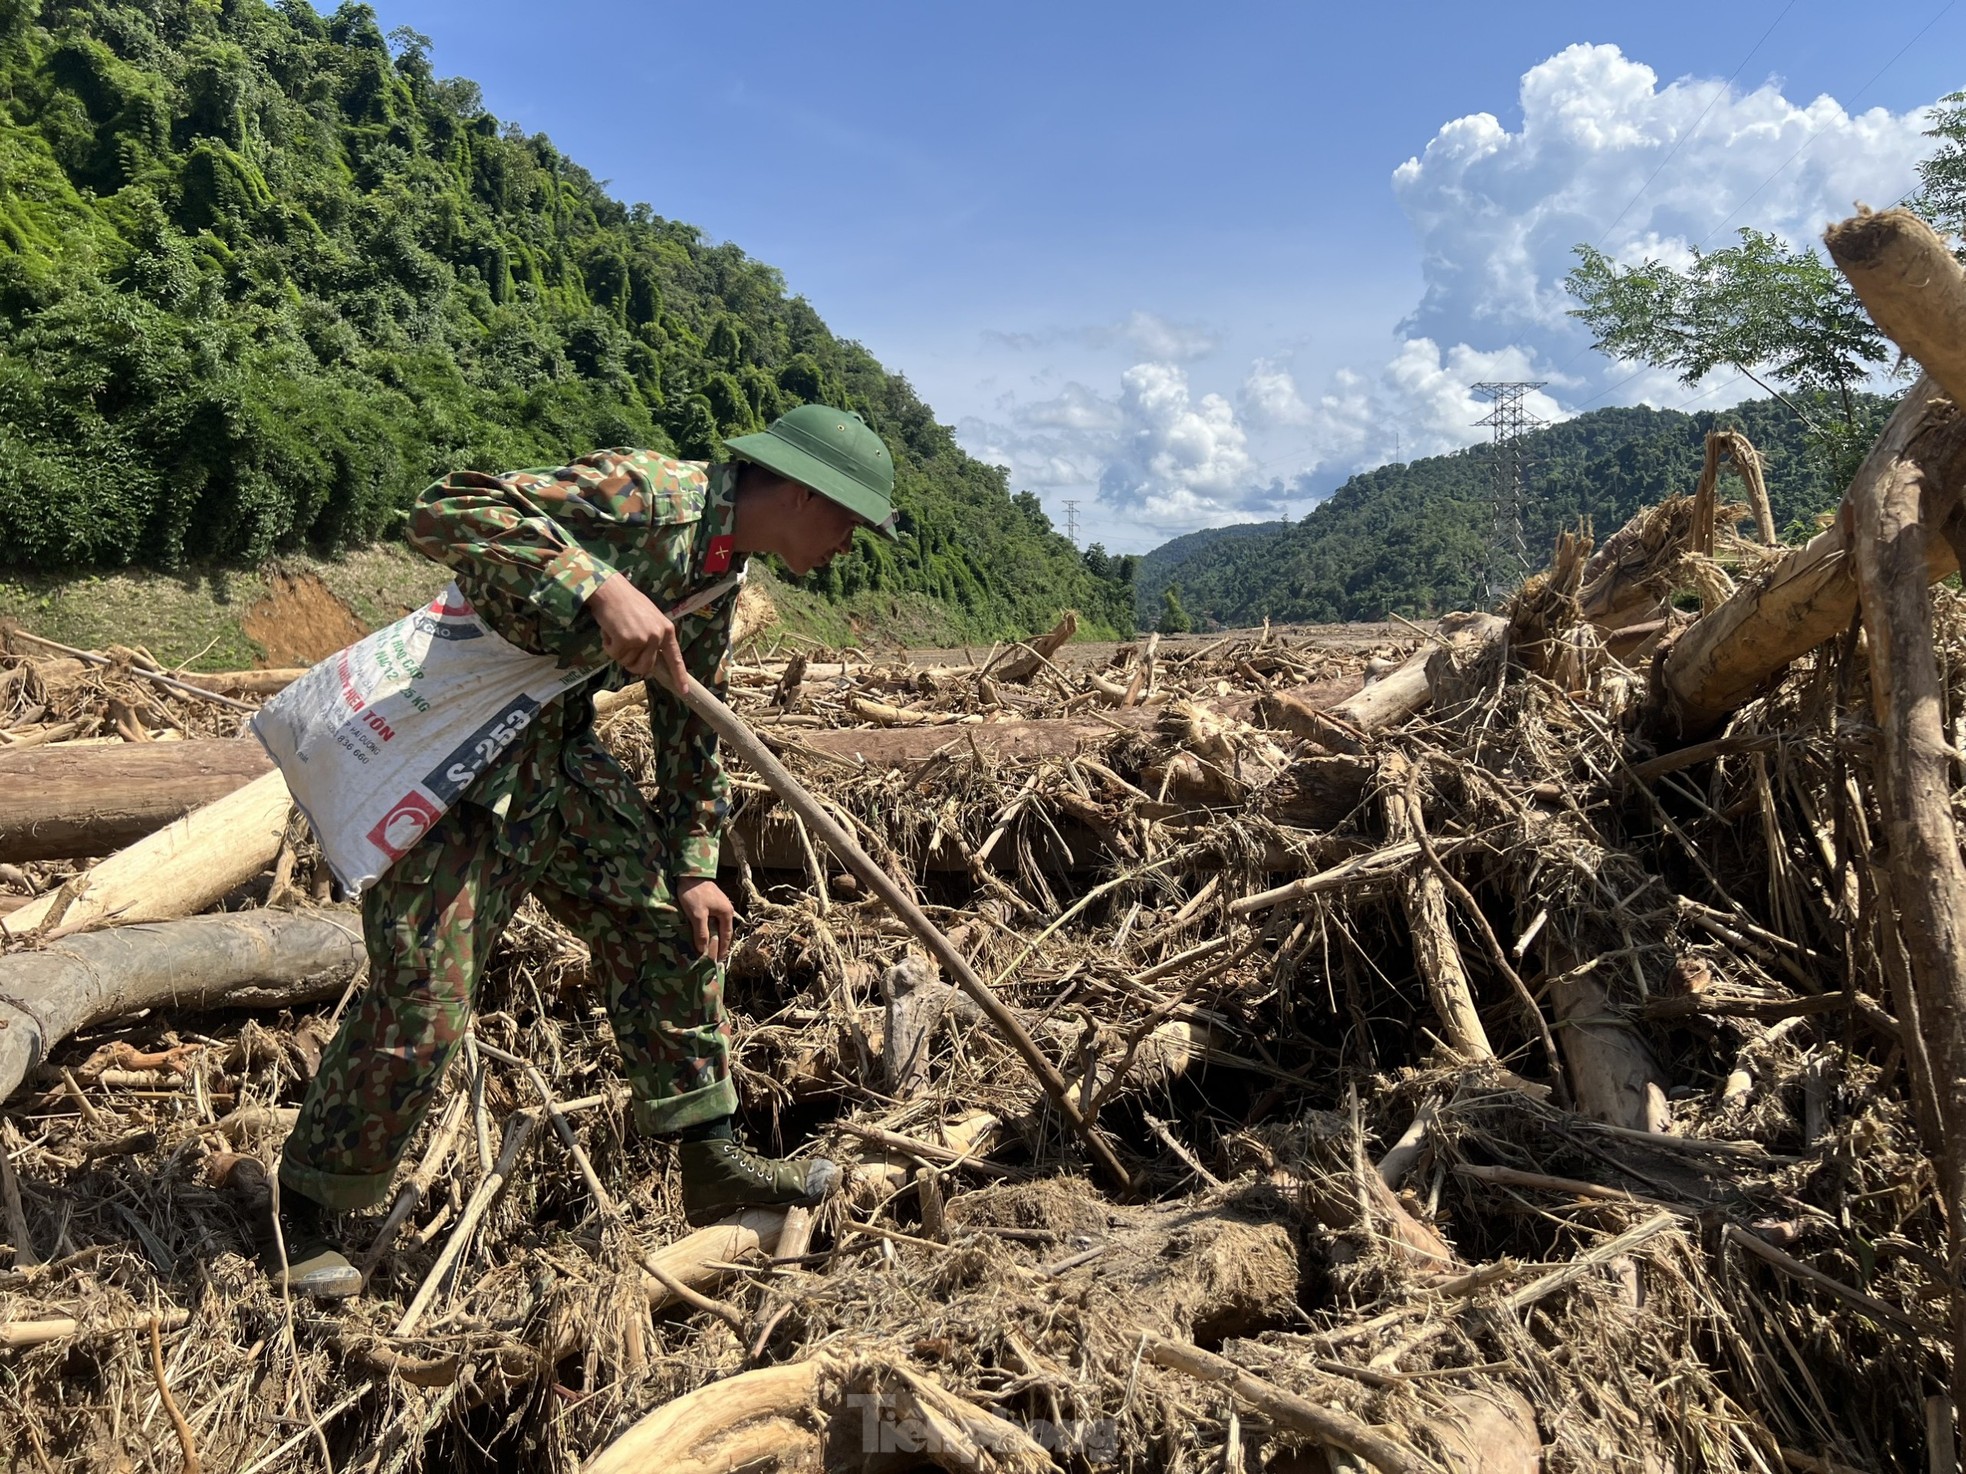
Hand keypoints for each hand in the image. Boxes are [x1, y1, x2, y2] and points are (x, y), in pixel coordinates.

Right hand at [587, 574, 689, 693]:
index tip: (683, 691)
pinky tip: (609, 630)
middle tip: (623, 646)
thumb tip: (648, 663)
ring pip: (628, 663)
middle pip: (646, 667)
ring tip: (617, 632)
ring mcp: (643, 639)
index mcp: (667, 630)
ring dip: (619, 652)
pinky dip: (608, 646)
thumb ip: (652, 638)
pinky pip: (614, 655)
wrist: (610, 590)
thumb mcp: (649, 618)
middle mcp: (657, 636)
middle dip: (631, 662)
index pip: (675, 658)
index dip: (678, 676)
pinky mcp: (626, 641)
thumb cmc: (627, 602)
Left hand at [677, 877, 734, 962]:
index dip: (722, 950)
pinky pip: (713, 919)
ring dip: (714, 937)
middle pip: (724, 932)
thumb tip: (704, 951)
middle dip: (719, 945)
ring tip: (708, 948)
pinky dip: (710, 928)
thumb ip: (702, 933)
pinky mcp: (712, 901)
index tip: (717, 962)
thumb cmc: (694, 893)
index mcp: (726, 913)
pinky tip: (704, 932)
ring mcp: (720, 905)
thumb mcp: (697, 915)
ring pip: (718, 926)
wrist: (690, 873)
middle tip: (713, 958)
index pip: (726, 937)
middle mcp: (726, 910)